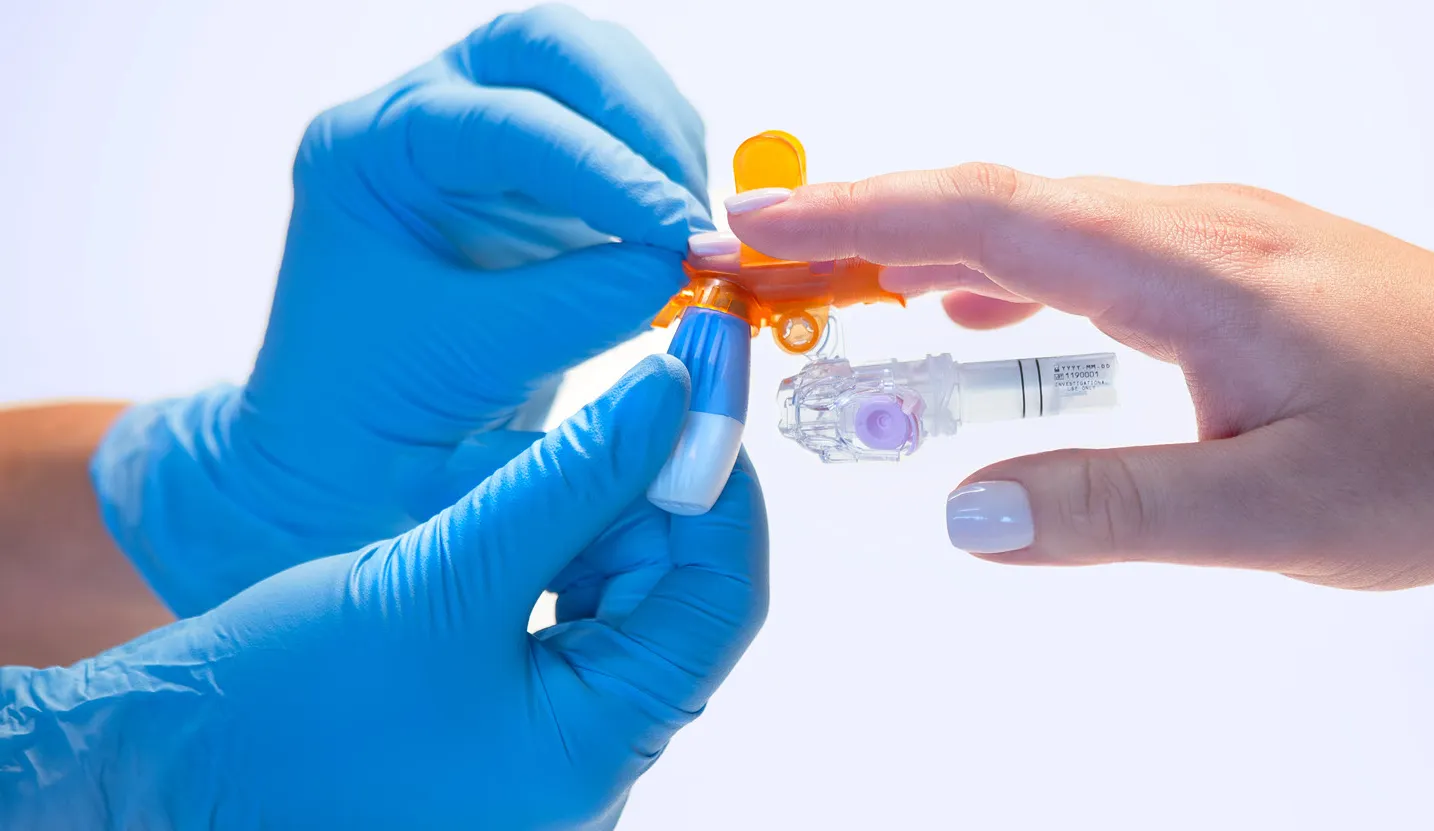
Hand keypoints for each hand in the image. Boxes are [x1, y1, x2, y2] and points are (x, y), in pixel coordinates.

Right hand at [5, 356, 767, 827]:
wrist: (155, 766)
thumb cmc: (278, 701)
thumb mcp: (441, 573)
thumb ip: (573, 481)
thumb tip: (677, 397)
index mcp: (597, 749)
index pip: (719, 596)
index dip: (716, 474)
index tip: (698, 368)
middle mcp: (590, 753)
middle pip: (668, 587)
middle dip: (617, 488)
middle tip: (533, 429)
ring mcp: (545, 733)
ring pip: (610, 587)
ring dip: (558, 507)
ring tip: (461, 470)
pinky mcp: (502, 704)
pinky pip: (553, 604)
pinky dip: (521, 540)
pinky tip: (456, 501)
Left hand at [94, 5, 710, 614]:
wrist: (350, 460)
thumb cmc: (372, 416)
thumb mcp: (468, 365)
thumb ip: (574, 305)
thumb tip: (679, 262)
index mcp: (371, 149)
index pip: (506, 123)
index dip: (607, 170)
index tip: (679, 230)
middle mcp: (425, 119)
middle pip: (550, 49)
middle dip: (637, 115)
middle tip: (692, 205)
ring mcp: (484, 141)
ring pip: (596, 76)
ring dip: (661, 139)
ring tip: (694, 227)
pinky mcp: (539, 180)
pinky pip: (620, 138)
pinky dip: (664, 172)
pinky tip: (683, 232)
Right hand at [726, 166, 1433, 588]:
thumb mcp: (1276, 514)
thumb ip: (1114, 510)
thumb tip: (966, 514)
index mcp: (1185, 268)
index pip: (983, 217)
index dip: (853, 216)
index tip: (751, 226)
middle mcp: (1190, 227)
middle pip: (989, 198)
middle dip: (857, 222)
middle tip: (754, 259)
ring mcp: (1212, 237)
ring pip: (1033, 216)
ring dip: (923, 241)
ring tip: (834, 286)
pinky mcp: (1229, 264)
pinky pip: (1083, 245)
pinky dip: (998, 268)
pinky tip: (975, 312)